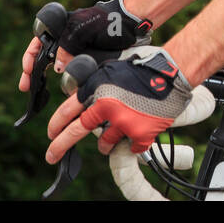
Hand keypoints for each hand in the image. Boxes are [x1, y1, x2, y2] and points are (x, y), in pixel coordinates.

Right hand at [18, 0, 151, 91]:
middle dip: (32, 73)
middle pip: (43, 59)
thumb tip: (55, 68)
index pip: (38, 42)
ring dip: (49, 81)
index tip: (27, 71)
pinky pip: (76, 76)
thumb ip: (66, 47)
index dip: (29, 57)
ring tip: (42, 94)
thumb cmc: (107, 21)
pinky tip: (68, 94)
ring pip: (59, 71)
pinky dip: (69, 85)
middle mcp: (67, 43)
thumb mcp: (82, 29)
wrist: (132, 25)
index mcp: (62, 29)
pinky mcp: (90, 63)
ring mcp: (78, 54)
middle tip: (26, 88)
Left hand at [45, 49, 192, 162]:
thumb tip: (86, 100)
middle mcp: (105, 107)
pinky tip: (141, 131)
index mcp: (96, 88)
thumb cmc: (145, 66)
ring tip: (113, 139)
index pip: (66, 111)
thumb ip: (97, 86)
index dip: (56, 125)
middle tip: (51, 156)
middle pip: (76, 132)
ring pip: (105, 142)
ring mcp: (122, 122)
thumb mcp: (112, 70)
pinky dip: (135, 142)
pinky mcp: (139, 133)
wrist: (171, 73)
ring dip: (107, 143)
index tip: (51, 134)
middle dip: (60, 146)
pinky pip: (132, 147)